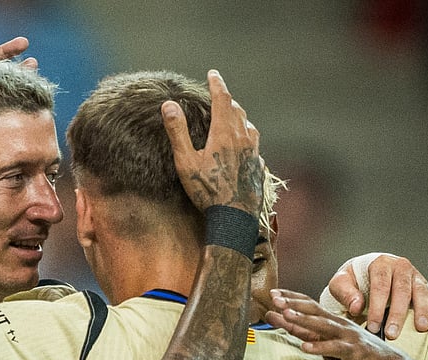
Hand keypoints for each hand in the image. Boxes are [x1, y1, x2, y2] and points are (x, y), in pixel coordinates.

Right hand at [161, 70, 262, 215]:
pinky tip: (244, 145)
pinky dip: (247, 137)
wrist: (235, 218)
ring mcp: (253, 152)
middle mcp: (243, 138)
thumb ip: (177, 132)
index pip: (222, 99)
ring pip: (248, 126)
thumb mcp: (186, 162)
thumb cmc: (207, 191)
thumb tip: (168, 104)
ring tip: (232, 116)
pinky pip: (254, 145)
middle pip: (237, 110)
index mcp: (224, 133)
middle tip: (219, 94)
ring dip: (239, 117)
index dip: (217, 84)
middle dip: (227, 100)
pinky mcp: (258, 166)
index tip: (213, 73)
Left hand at [265, 289, 415, 359]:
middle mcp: (339, 324)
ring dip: (303, 320)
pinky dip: (319, 347)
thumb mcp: (326, 340)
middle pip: (313, 310)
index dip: (291, 297)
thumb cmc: (356, 352)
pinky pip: (334, 348)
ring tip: (286, 315)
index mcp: (333, 320)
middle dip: (293, 303)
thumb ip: (303, 331)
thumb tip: (280, 319)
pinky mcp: (354, 351)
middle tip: (274, 298)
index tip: (272, 293)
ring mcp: (347, 336)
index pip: (309, 304)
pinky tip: (305, 347)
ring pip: (322, 326)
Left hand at [322, 253, 427, 337]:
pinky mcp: (424, 284)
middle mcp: (400, 266)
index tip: (374, 327)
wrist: (365, 274)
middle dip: (398, 314)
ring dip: (421, 310)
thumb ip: (345, 293)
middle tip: (392, 334)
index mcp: (380, 263)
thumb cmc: (352, 281)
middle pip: (402, 290)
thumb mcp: (340, 283)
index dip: (377, 307)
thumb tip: (357, 307)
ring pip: (420, 291)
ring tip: (421, 328)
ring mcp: (414, 275)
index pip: (380, 285)